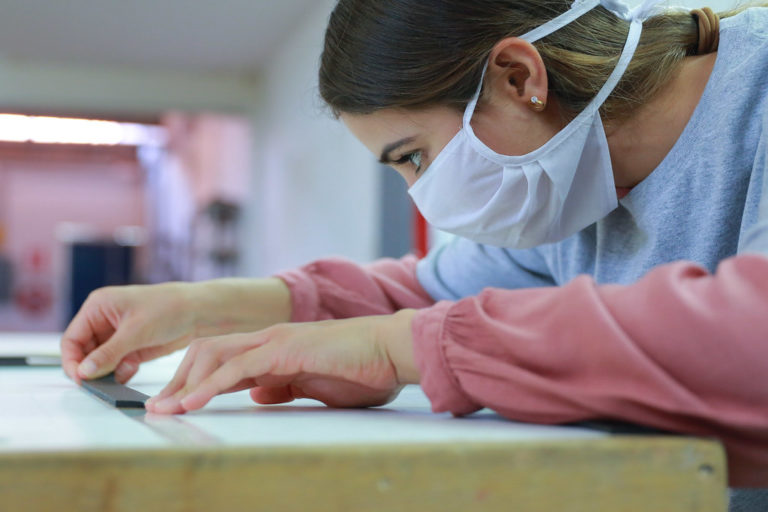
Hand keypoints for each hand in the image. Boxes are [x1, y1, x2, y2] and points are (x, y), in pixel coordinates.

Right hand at [61, 278, 290, 383]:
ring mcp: (118, 335)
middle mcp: (104, 320)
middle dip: (90, 369)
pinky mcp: (132, 347)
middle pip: (84, 352)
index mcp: (99, 307)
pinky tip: (129, 372)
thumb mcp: (136, 332)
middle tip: (95, 386)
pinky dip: (120, 372)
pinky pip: (117, 365)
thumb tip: (84, 372)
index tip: (80, 379)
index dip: (72, 360)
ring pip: (100, 361)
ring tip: (114, 381)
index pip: (72, 338)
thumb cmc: (169, 308)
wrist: (199, 312)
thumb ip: (108, 353)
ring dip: (106, 373)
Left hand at [145, 310, 419, 413]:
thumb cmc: (362, 369)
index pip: (224, 362)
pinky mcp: (284, 348)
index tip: (175, 405)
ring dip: (186, 383)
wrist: (391, 350)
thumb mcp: (315, 386)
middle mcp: (268, 339)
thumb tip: (257, 396)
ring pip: (215, 355)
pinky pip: (237, 367)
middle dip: (179, 380)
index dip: (195, 382)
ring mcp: (275, 340)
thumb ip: (284, 387)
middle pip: (208, 352)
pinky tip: (191, 402)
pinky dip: (210, 385)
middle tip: (159, 408)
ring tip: (165, 409)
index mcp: (275, 349)